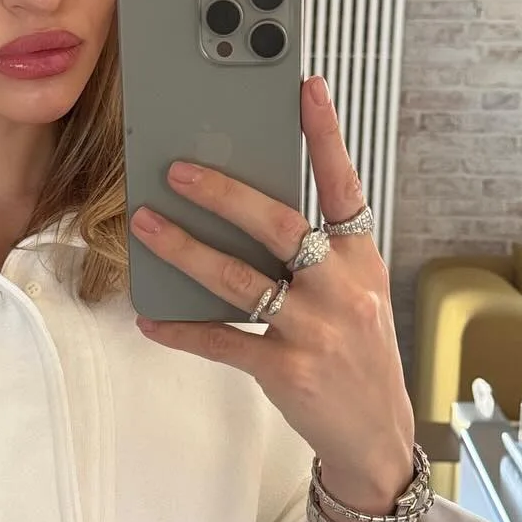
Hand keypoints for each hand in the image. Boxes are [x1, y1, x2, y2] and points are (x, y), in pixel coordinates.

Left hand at [129, 73, 415, 513]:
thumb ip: (317, 255)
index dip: (326, 136)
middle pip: (279, 226)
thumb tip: (248, 212)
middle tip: (178, 170)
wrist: (373, 434)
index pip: (345, 186)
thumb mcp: (356, 294)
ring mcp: (314, 331)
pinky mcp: (286, 370)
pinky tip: (153, 317)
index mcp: (360, 260)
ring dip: (186, 250)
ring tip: (148, 226)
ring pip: (239, 280)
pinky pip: (222, 342)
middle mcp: (342, 290)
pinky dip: (183, 330)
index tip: (306, 88)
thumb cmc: (356, 354)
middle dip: (224, 194)